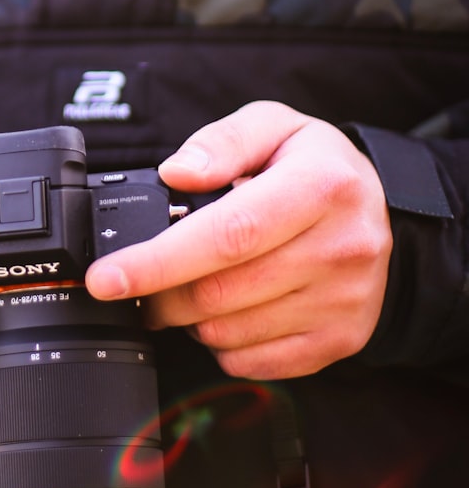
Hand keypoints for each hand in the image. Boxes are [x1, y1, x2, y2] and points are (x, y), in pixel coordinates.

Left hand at [86, 101, 391, 378]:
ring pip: (227, 333)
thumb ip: (221, 142)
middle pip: (218, 293)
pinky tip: (230, 308)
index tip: (105, 279)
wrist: (381, 211)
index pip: (226, 235)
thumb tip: (175, 173)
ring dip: (189, 317)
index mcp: (319, 188)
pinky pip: (251, 361)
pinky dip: (220, 342)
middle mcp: (340, 249)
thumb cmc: (315, 166)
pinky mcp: (340, 339)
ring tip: (197, 283)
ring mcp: (343, 302)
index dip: (156, 262)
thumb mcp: (273, 125)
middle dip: (158, 295)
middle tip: (139, 282)